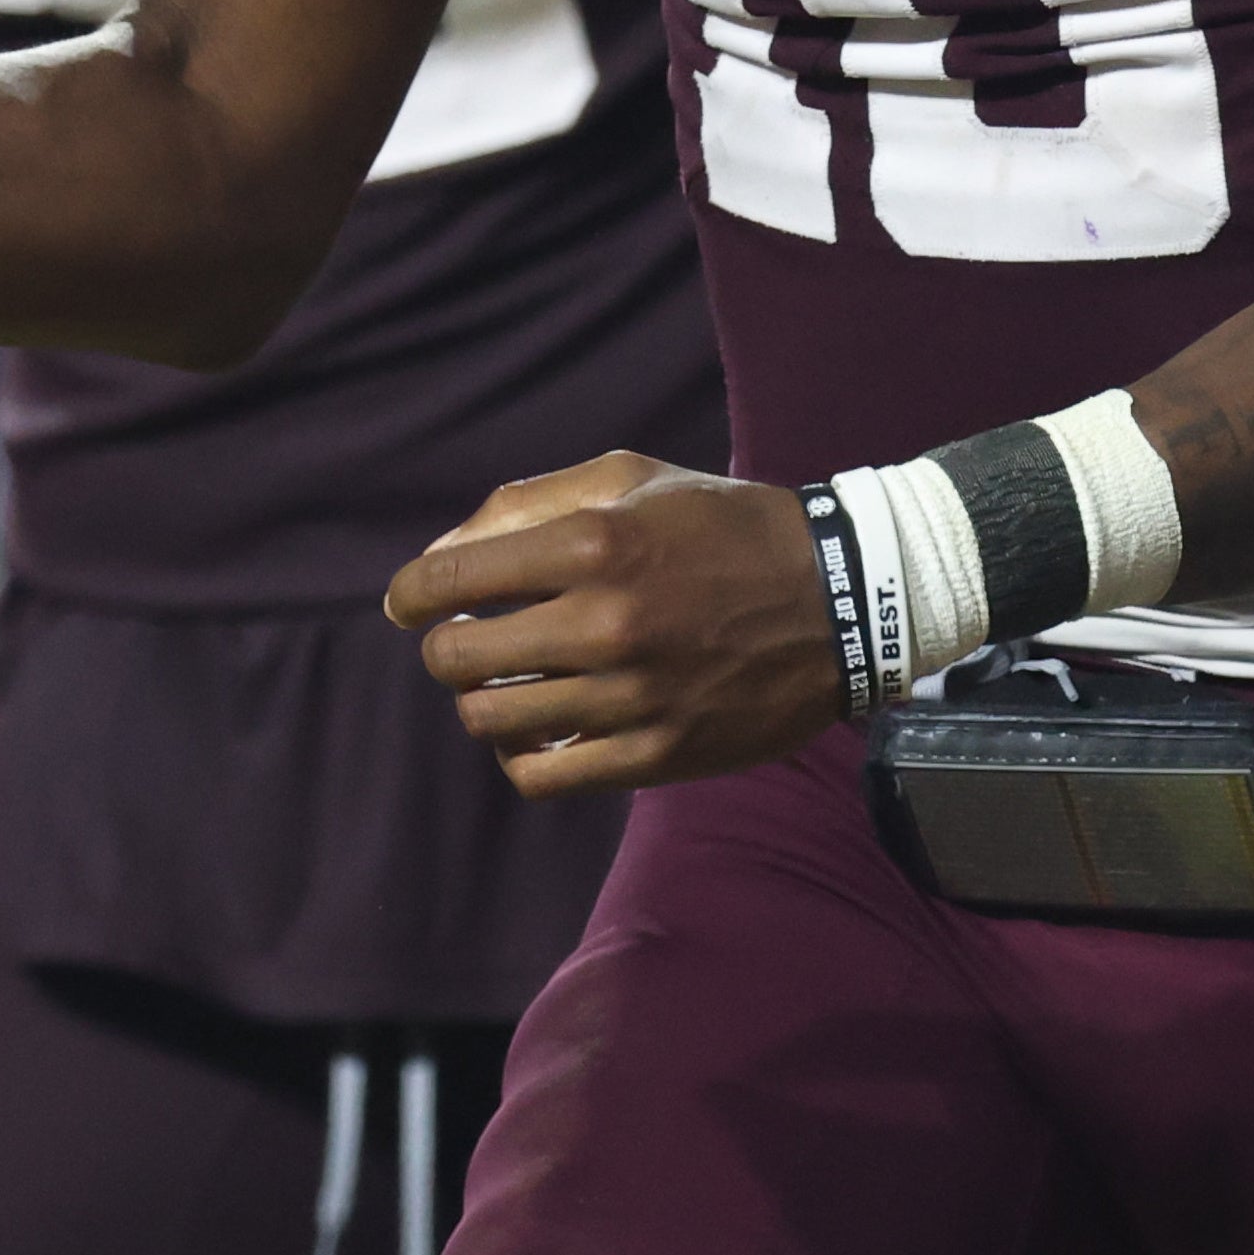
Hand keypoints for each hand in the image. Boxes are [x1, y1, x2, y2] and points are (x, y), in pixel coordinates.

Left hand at [381, 458, 842, 797]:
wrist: (843, 599)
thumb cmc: (724, 527)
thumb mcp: (634, 478)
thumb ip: (526, 504)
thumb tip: (437, 555)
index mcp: (595, 541)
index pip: (448, 579)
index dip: (411, 594)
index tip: (412, 603)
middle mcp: (605, 621)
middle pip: (456, 658)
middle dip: (444, 646)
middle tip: (467, 639)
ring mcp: (631, 695)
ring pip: (491, 719)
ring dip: (485, 699)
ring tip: (513, 681)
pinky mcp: (656, 753)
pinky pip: (542, 776)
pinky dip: (524, 754)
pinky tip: (544, 726)